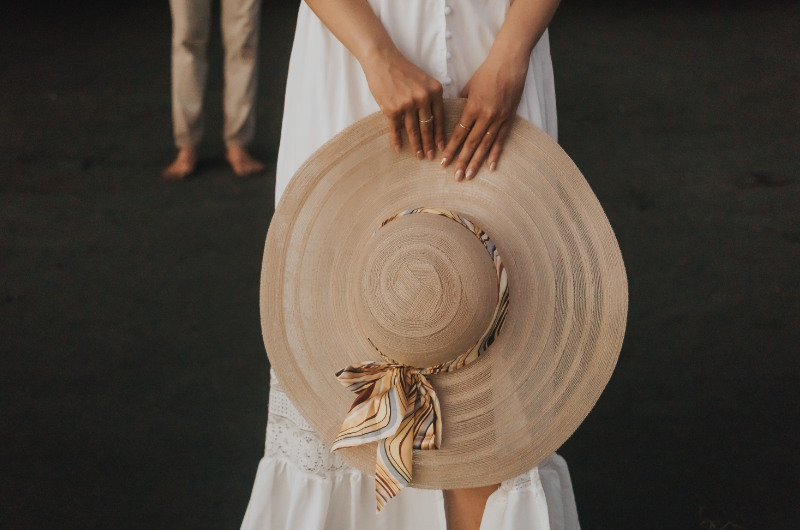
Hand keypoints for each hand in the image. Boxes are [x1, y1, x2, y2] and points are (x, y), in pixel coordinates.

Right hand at [362, 48, 444, 159]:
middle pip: (427, 127)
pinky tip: (398, 148)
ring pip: (413, 130)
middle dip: (429, 144)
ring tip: (419, 155)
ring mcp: (407, 104)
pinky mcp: (392, 109)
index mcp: (434, 91)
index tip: (442, 147)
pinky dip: (396, 139)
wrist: (382, 60)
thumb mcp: (424, 80)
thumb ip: (430, 97)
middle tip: (430, 156)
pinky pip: (396, 128)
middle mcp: (423, 98)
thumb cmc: (403, 69)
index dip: (440, 134)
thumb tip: (432, 119)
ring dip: (416, 145)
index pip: (440, 117)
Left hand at [441, 54, 528, 179]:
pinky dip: (495, 155)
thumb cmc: (486, 72)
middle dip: (462, 161)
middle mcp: (486, 116)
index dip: (450, 149)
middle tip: (455, 177)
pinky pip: (501, 140)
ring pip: (485, 146)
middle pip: (471, 144)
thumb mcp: (468, 87)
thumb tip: (454, 119)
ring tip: (469, 176)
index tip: (443, 162)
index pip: (459, 134)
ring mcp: (499, 119)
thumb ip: (461, 105)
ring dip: (476, 162)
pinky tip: (490, 167)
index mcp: (472, 107)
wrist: (510, 63)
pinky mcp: (509, 119)